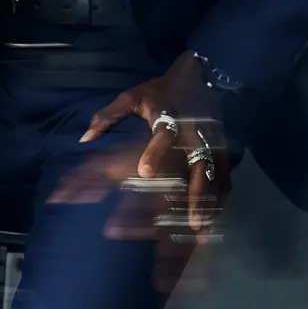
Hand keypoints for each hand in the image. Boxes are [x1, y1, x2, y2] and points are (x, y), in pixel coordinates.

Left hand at [50, 51, 230, 244]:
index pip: (162, 134)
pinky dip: (218, 203)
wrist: (200, 75)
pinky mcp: (223, 152)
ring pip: (213, 178)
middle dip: (194, 193)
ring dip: (207, 206)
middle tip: (185, 223)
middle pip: (197, 164)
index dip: (154, 152)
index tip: (143, 174)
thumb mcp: (132, 97)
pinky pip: (224, 181)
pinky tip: (210, 225)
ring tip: (199, 232)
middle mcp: (193, 132)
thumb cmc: (160, 90)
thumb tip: (83, 139)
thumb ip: (108, 117)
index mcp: (168, 115)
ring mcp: (212, 144)